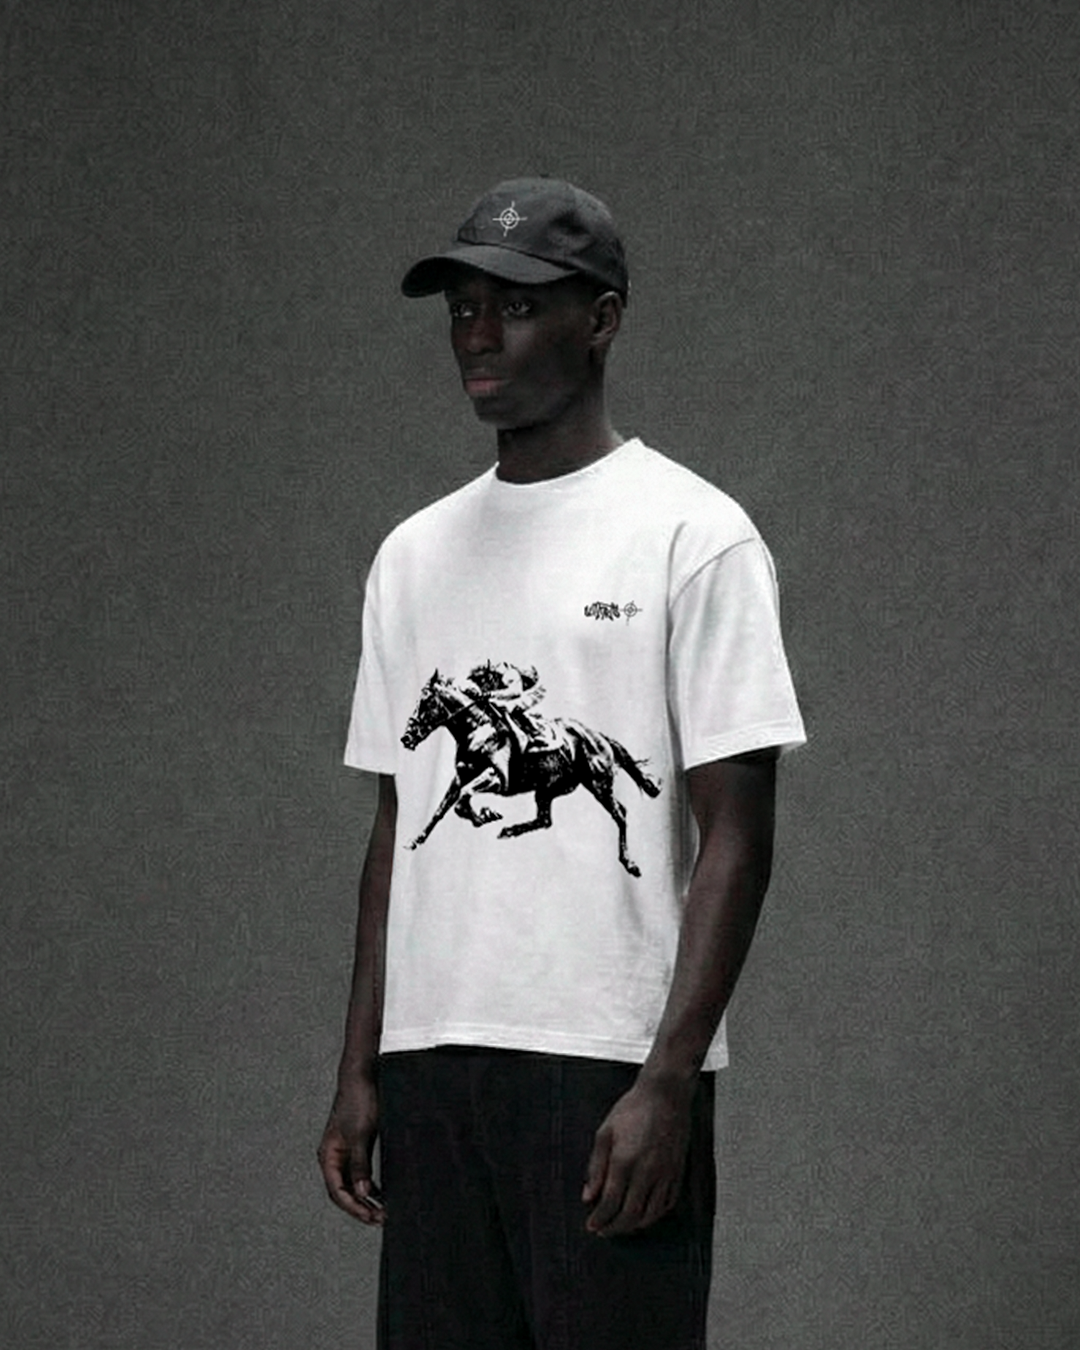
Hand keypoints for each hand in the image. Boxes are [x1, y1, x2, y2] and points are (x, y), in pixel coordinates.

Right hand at [317, 1078, 384, 1224]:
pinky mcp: (358, 1146)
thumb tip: (363, 1192)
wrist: (363, 1076)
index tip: (371, 1217)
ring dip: (366, 1197)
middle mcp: (334, 1157)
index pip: (337, 1191)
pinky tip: (383, 1192)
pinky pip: (362, 1172)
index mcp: (328, 1156)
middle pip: (344, 1191)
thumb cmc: (358, 1102)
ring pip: (353, 1183)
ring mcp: (345, 1152)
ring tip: (383, 1211)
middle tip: (381, 1219)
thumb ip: (360, 1164)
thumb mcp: (361, 1134)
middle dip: (361, 1207)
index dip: (354, 1207)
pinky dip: (371, 1184)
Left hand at [582, 1074, 694, 1236]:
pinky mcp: (677, 1172)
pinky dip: (655, 1215)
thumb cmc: (634, 1108)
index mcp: (625, 1161)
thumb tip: (588, 1195)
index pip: (610, 1203)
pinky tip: (645, 1214)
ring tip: (622, 1226)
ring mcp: (665, 1174)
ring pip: (651, 1214)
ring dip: (634, 1225)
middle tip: (604, 1231)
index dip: (599, 1219)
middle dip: (614, 1228)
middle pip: (630, 1214)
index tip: (592, 1224)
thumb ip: (596, 1167)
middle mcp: (647, 1172)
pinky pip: (667, 1204)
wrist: (665, 1094)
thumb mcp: (605, 1132)